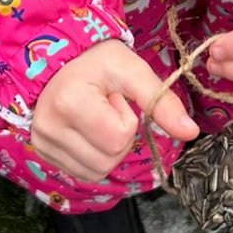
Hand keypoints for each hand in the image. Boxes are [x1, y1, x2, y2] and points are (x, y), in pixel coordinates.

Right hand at [31, 41, 197, 182]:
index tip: (112, 96)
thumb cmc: (95, 61)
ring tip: (96, 118)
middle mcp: (48, 128)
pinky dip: (94, 157)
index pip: (119, 137)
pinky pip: (83, 173)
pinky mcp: (42, 153)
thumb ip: (161, 100)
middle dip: (119, 136)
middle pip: (109, 160)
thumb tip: (191, 133)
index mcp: (68, 102)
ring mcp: (41, 144)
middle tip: (105, 107)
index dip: (126, 118)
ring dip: (108, 150)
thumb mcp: (131, 71)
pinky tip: (88, 132)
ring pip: (97, 171)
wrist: (57, 59)